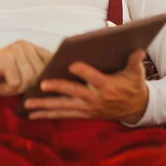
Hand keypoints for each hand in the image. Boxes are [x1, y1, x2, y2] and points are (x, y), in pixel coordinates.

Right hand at [0, 40, 51, 96]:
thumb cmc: (3, 78)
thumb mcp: (25, 74)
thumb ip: (40, 72)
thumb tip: (62, 82)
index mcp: (32, 47)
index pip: (52, 62)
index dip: (50, 76)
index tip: (45, 84)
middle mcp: (24, 45)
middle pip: (39, 75)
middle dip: (28, 86)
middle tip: (14, 82)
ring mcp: (13, 50)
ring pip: (28, 80)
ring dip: (17, 88)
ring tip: (7, 82)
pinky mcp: (4, 59)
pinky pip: (16, 83)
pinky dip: (8, 89)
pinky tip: (0, 82)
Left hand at [24, 50, 148, 123]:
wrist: (136, 109)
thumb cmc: (133, 86)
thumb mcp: (137, 73)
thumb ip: (135, 61)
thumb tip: (137, 49)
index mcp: (107, 86)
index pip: (94, 78)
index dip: (83, 71)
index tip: (72, 64)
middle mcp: (95, 99)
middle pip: (74, 93)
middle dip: (58, 89)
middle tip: (42, 85)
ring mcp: (88, 108)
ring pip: (64, 107)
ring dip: (45, 107)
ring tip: (27, 104)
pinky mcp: (83, 114)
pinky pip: (63, 115)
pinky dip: (47, 115)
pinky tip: (32, 115)